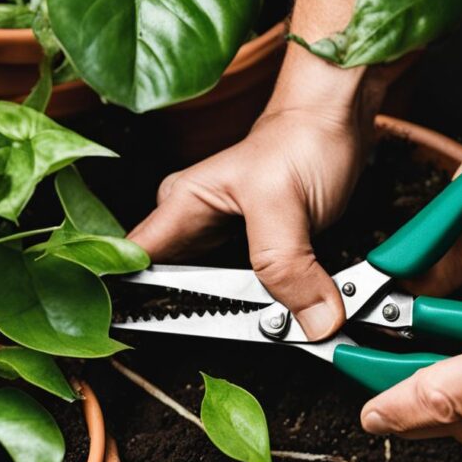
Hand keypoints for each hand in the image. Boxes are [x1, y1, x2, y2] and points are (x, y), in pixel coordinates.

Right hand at [128, 106, 370, 339]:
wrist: (337, 124)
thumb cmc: (301, 141)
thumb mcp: (284, 203)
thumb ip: (288, 265)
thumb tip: (313, 321)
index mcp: (179, 207)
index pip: (131, 260)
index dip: (125, 300)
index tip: (135, 332)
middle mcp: (191, 226)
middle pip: (171, 289)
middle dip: (192, 322)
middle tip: (222, 337)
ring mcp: (221, 240)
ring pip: (215, 297)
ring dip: (235, 318)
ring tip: (254, 328)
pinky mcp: (253, 252)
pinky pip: (251, 293)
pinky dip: (266, 308)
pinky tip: (280, 317)